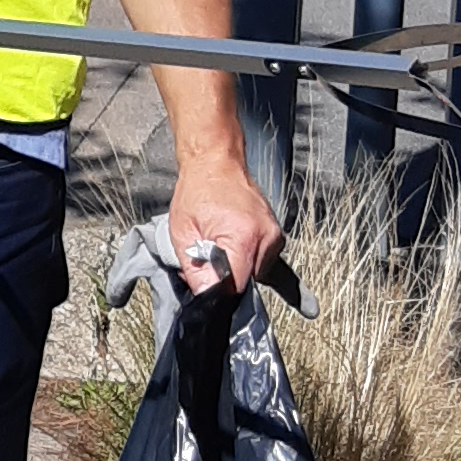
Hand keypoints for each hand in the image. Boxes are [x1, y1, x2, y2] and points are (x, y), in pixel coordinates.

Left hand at [168, 149, 284, 293]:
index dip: (219, 293)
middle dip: (225, 278)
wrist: (216, 163)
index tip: (208, 291)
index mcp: (244, 237)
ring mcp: (275, 236)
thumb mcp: (183, 232)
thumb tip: (206, 297)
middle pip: (247, 281)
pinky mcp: (276, 235)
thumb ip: (194, 268)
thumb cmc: (198, 190)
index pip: (237, 286)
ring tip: (219, 243)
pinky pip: (261, 260)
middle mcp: (267, 238)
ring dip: (236, 267)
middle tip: (208, 258)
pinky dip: (245, 257)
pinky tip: (231, 242)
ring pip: (255, 273)